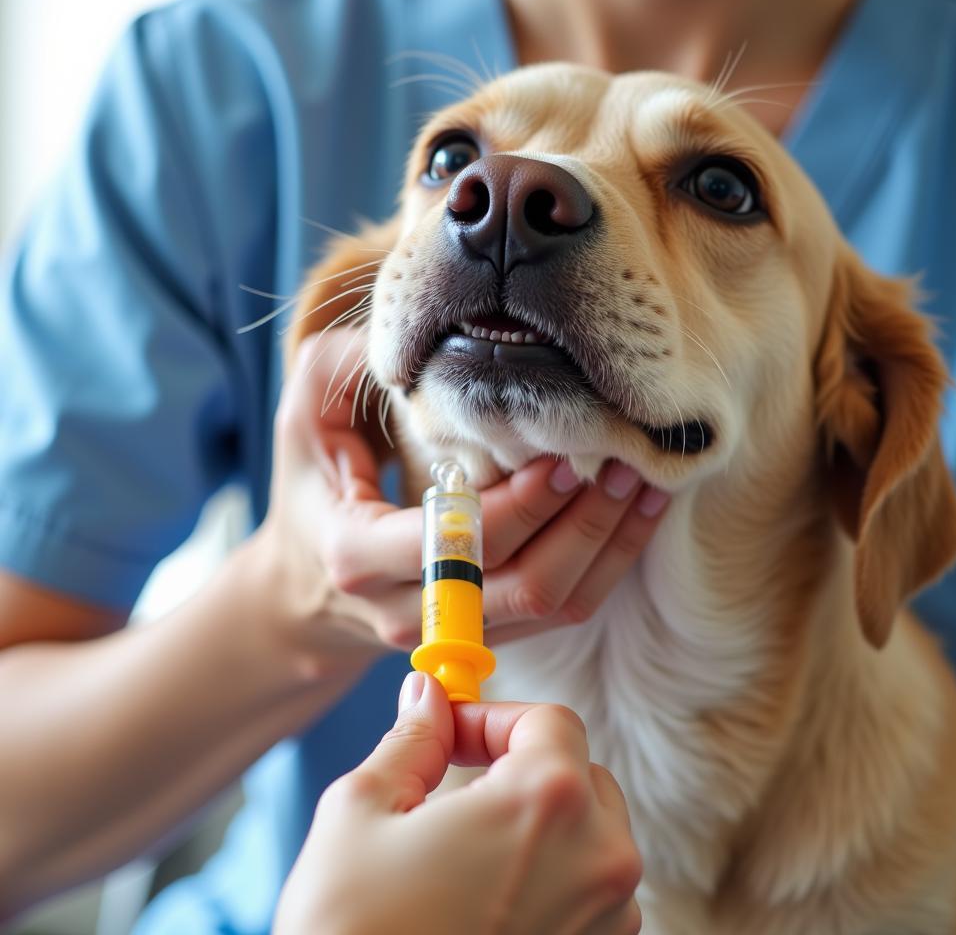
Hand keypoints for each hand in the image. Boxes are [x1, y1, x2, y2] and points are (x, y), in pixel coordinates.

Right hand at [254, 328, 670, 673]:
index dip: (519, 505)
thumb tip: (423, 326)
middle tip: (628, 460)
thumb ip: (351, 366)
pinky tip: (635, 513)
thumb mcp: (307, 412)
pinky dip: (604, 563)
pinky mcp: (488, 633)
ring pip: (551, 606)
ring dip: (607, 545)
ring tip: (645, 482)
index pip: (456, 541)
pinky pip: (560, 610)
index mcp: (358, 555)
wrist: (305, 585)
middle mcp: (408, 610)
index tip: (565, 456)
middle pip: (521, 585)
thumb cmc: (310, 483)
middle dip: (584, 523)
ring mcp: (452, 632)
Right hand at [274, 672, 642, 934]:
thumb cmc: (353, 932)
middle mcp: (599, 857)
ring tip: (468, 848)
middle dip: (522, 766)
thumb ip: (412, 739)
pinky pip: (592, 894)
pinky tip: (488, 897)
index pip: (550, 719)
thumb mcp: (362, 810)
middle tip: (457, 784)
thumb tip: (428, 697)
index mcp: (547, 800)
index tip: (452, 737)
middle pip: (579, 772)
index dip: (495, 718)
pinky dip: (552, 879)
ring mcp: (607, 920)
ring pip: (592, 835)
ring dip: (540, 825)